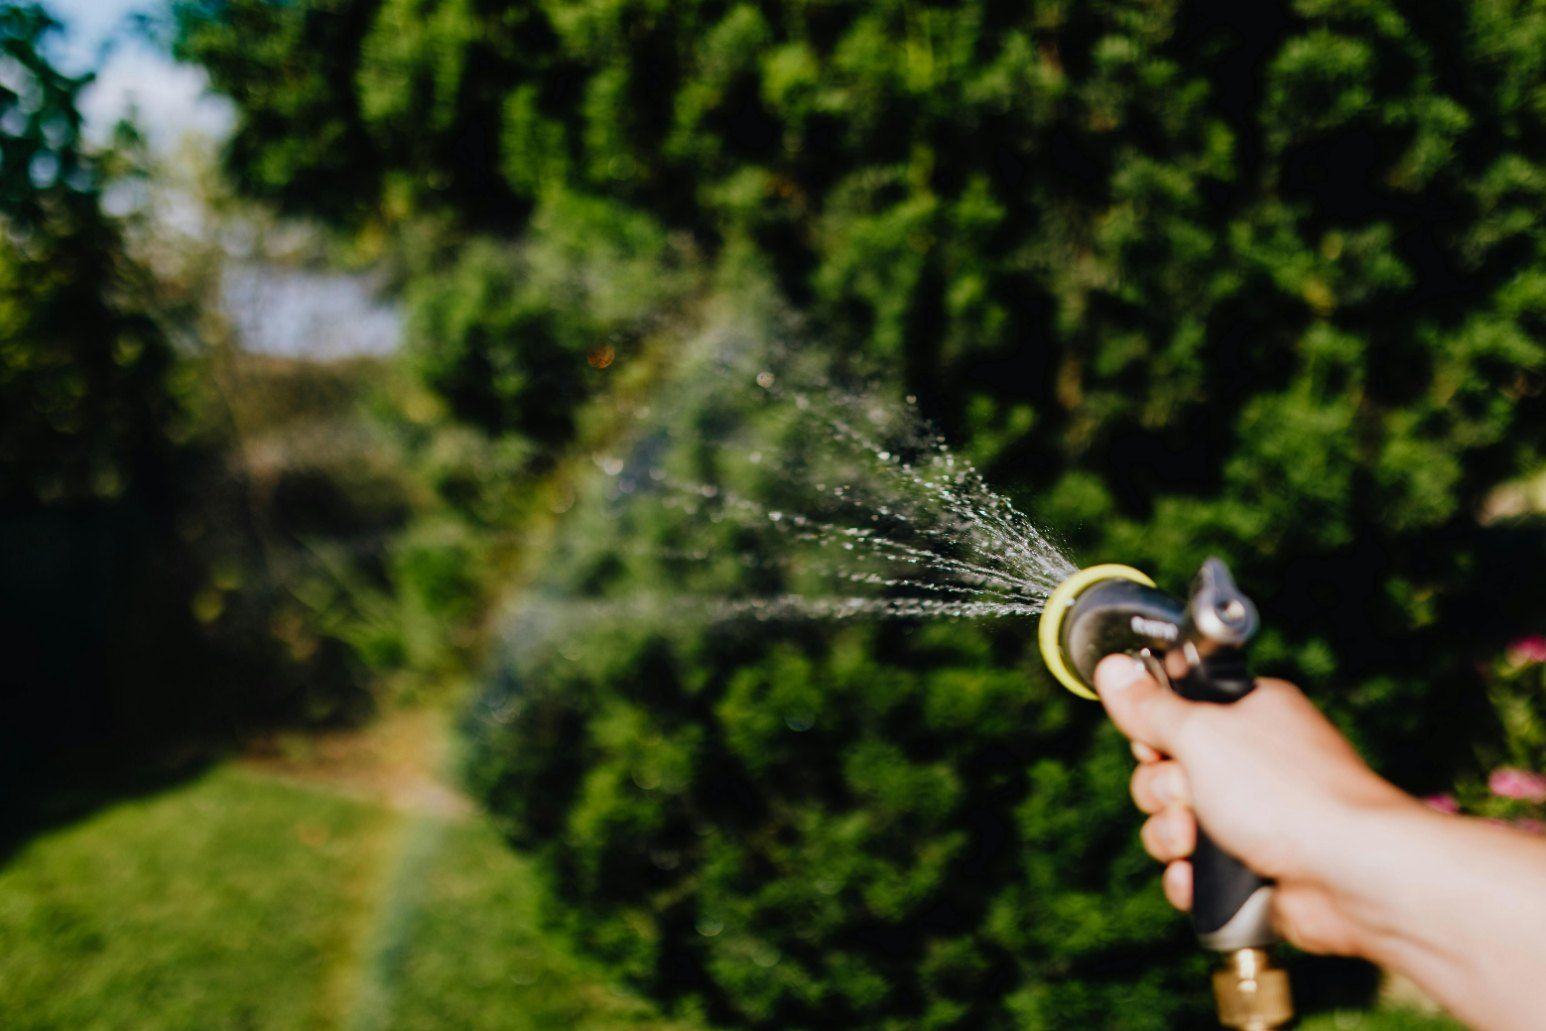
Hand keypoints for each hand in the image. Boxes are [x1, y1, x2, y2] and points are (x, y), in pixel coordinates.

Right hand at [1093, 654, 1416, 956]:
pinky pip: (1194, 868)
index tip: (1154, 744)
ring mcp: (1254, 815)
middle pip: (1166, 770)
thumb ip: (1150, 706)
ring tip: (1194, 842)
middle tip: (1185, 796)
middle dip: (1160, 792)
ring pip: (1174, 822)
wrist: (1351, 875)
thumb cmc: (1289, 794)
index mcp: (1248, 714)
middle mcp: (1252, 761)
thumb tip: (1112, 667)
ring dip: (1169, 836)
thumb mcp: (1201, 734)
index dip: (1154, 732)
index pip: (1176, 711)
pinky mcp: (1252, 865)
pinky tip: (1198, 878)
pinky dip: (1189, 877)